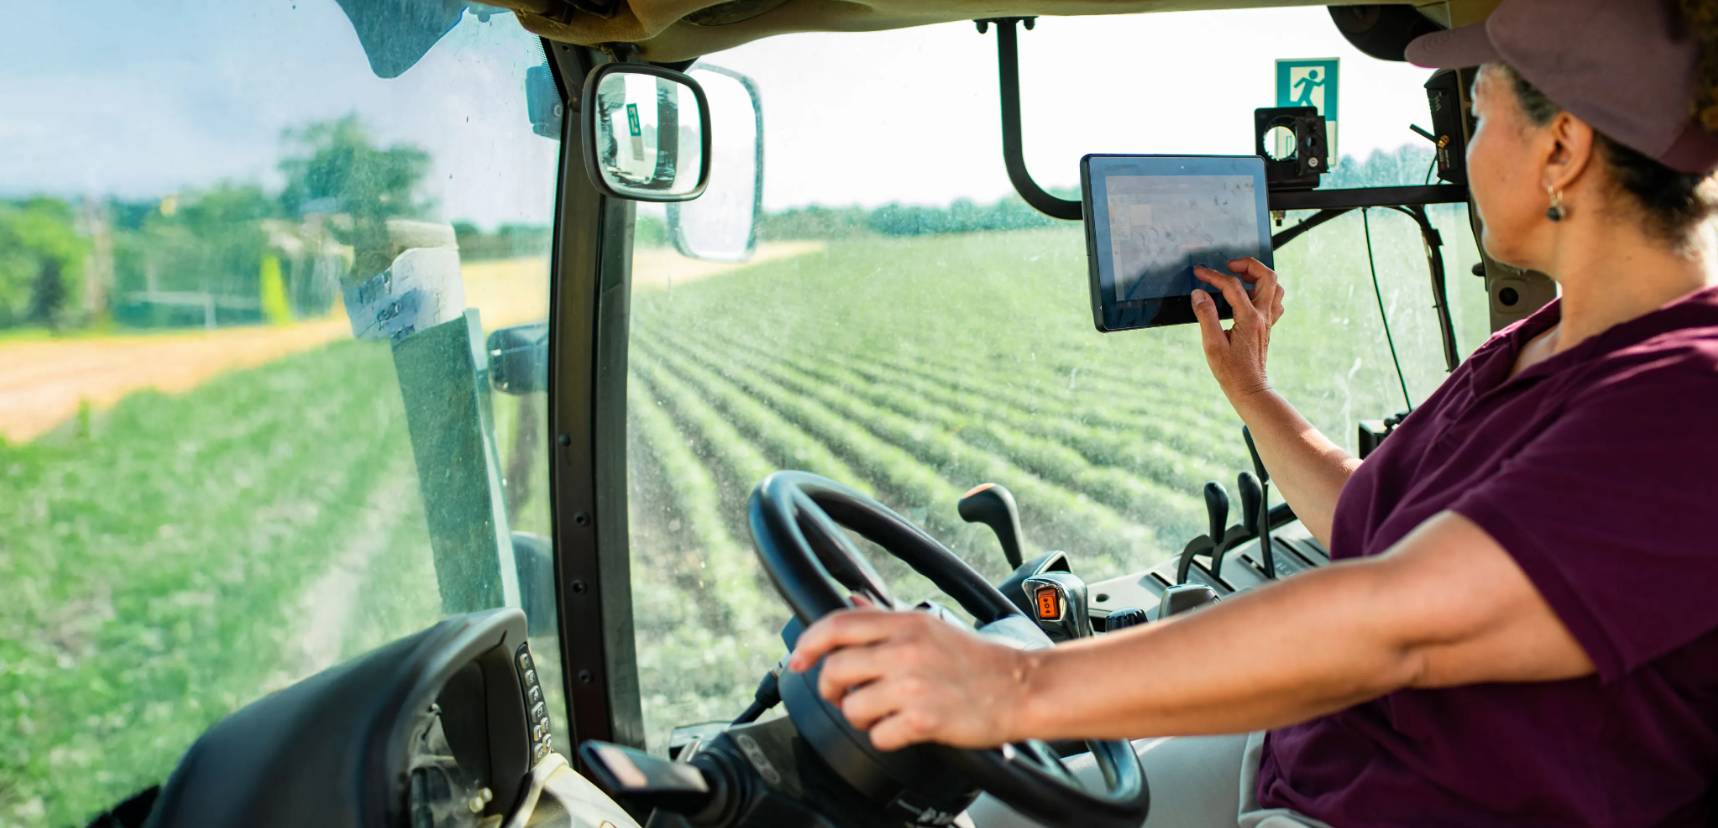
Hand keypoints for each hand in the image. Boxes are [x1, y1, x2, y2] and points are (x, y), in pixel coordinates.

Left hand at [787, 607, 1037, 750]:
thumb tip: (851, 601)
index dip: (808, 644)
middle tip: (844, 695)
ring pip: (852, 706)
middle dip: (831, 688)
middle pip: (835, 668)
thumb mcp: (931, 626)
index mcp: (906, 623)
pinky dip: (884, 738)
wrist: (1021, 687)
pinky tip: (902, 729)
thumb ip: (885, 617)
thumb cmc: (977, 660)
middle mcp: (906, 650)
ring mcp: (913, 686)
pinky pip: (878, 735)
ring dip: (859, 716)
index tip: (798, 660)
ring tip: (880, 714)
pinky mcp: (924, 720)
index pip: (837, 625)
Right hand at [1190, 258, 1285, 401]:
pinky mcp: (1267, 327)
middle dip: (1247, 265)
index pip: (1232, 286)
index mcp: (1249, 318)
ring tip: (1239, 277)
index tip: (1198, 272)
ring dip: (1258, 276)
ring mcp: (1268, 321)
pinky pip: (1274, 301)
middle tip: (1228, 266)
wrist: (1249, 389)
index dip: (1213, 276)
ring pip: (1275, 287)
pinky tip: (1248, 297)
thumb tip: (1199, 293)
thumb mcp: (1212, 344)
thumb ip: (1206, 315)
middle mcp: (1263, 316)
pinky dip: (1264, 291)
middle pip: (1267, 276)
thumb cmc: (1230, 371)